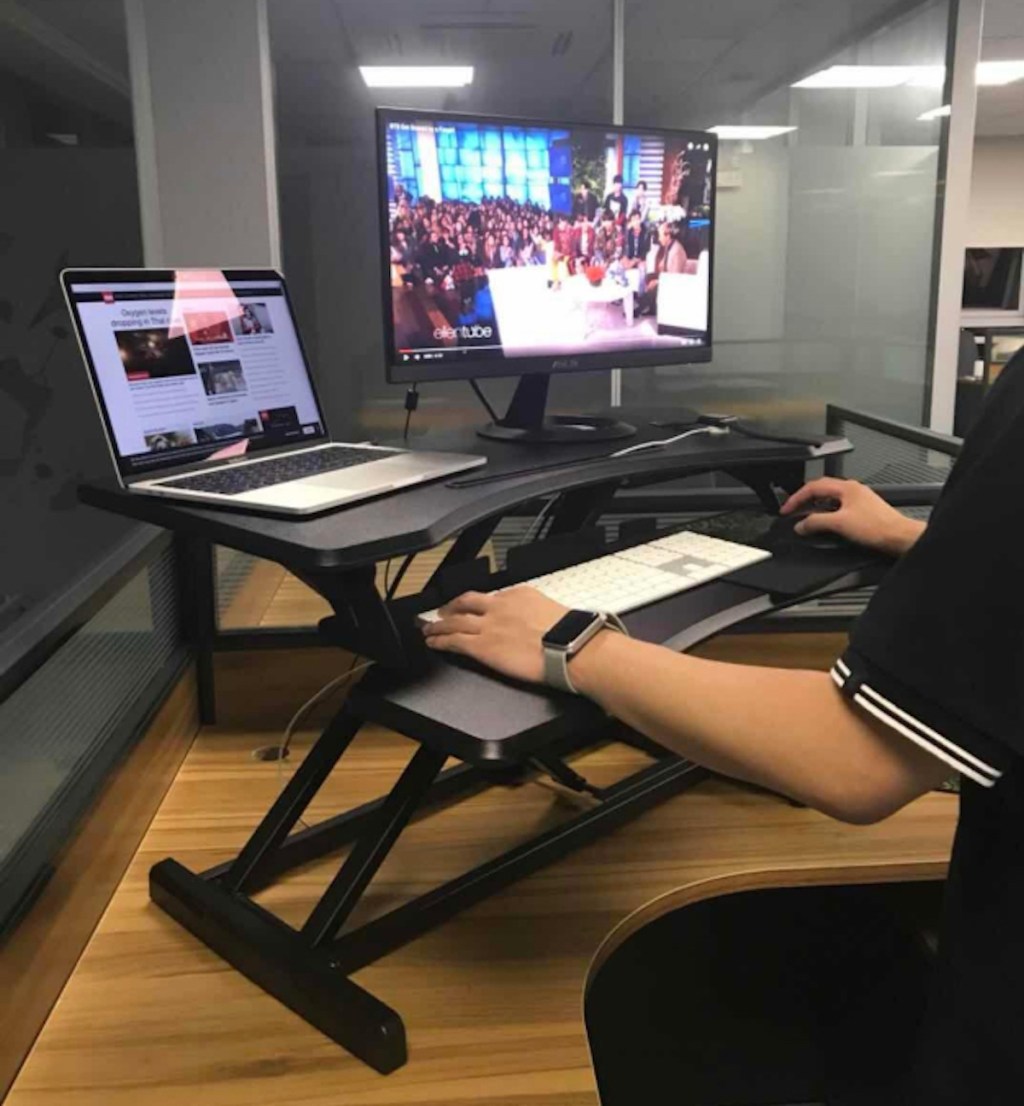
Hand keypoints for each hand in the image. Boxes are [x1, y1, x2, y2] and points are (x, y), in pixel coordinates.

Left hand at [422, 587, 569, 683]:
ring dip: (438, 625)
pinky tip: (432, 642)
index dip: (478, 603)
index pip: (492, 597)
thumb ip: (536, 614)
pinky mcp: (481, 646)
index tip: (474, 607)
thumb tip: (536, 624)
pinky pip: (453, 641)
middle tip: (442, 611)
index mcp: (519, 595)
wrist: (569, 646)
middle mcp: (499, 606)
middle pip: (466, 602)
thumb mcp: (552, 612)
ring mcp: (488, 626)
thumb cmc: (570, 635)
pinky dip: (439, 640)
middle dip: (451, 607)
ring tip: (429, 629)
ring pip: (454, 621)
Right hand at [780, 478, 924, 556]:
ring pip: (830, 499)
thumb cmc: (878, 527)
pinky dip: (826, 514)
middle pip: (821, 490)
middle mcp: (853, 490)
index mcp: (846, 488)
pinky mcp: (862, 511)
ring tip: (806, 518)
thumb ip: (816, 522)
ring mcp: (858, 500)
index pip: (813, 487)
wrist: (899, 537)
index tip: (786, 509)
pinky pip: (838, 508)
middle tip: (793, 510)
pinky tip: (825, 524)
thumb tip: (801, 525)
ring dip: (815, 507)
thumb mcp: (839, 524)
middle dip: (804, 499)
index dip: (796, 497)